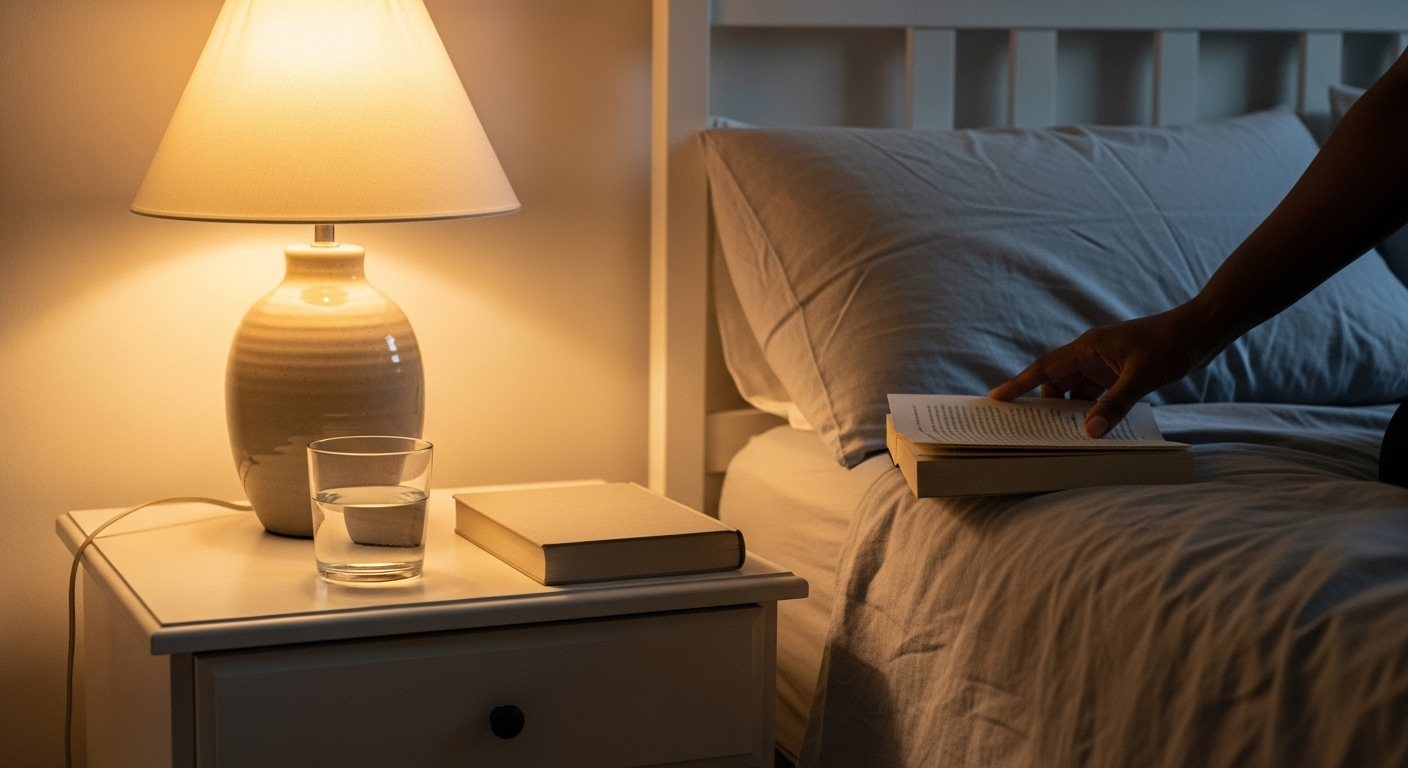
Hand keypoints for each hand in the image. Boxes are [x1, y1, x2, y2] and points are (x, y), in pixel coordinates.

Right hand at [988, 304, 1224, 436]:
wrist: (1203, 329)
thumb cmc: (1172, 344)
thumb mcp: (1142, 377)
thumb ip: (1114, 404)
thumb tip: (1089, 432)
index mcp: (1088, 348)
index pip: (1045, 368)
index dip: (1019, 383)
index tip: (996, 397)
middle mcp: (1092, 355)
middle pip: (1057, 382)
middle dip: (1045, 405)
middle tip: (1031, 430)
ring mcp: (1106, 364)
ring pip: (1077, 391)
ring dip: (1071, 411)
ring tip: (1062, 435)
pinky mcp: (1120, 372)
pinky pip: (1097, 394)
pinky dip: (1093, 410)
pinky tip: (1094, 427)